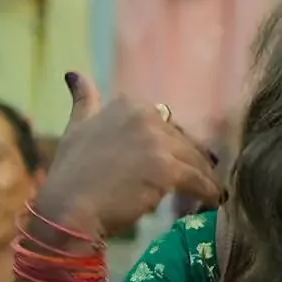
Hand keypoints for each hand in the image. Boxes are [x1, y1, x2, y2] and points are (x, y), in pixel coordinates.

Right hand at [36, 71, 223, 238]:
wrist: (67, 208)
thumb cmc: (70, 175)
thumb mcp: (76, 128)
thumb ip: (84, 102)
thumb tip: (74, 73)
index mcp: (128, 105)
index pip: (166, 125)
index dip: (172, 147)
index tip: (174, 163)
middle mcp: (145, 117)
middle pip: (184, 142)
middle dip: (192, 162)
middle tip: (200, 182)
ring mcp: (157, 142)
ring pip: (195, 161)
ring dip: (206, 179)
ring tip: (212, 194)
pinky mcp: (167, 169)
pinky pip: (200, 181)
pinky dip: (209, 193)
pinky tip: (213, 203)